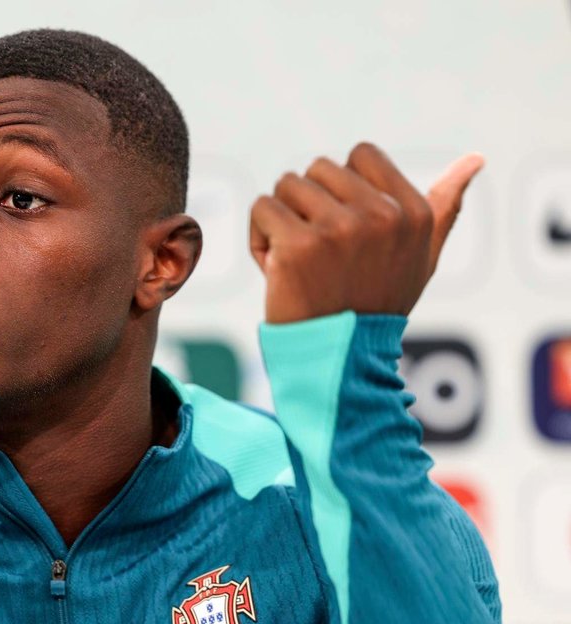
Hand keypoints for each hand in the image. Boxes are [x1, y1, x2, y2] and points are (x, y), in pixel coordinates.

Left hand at [249, 142, 484, 323]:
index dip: (340, 187)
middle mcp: (381, 217)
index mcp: (413, 213)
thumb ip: (444, 206)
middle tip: (318, 251)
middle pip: (318, 168)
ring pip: (286, 185)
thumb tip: (475, 158)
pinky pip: (262, 208)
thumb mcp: (422, 257)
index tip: (343, 228)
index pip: (361, 154)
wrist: (337, 358)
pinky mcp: (298, 245)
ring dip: (281, 219)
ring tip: (298, 260)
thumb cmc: (375, 305)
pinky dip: (259, 236)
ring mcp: (338, 229)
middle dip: (308, 203)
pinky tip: (275, 268)